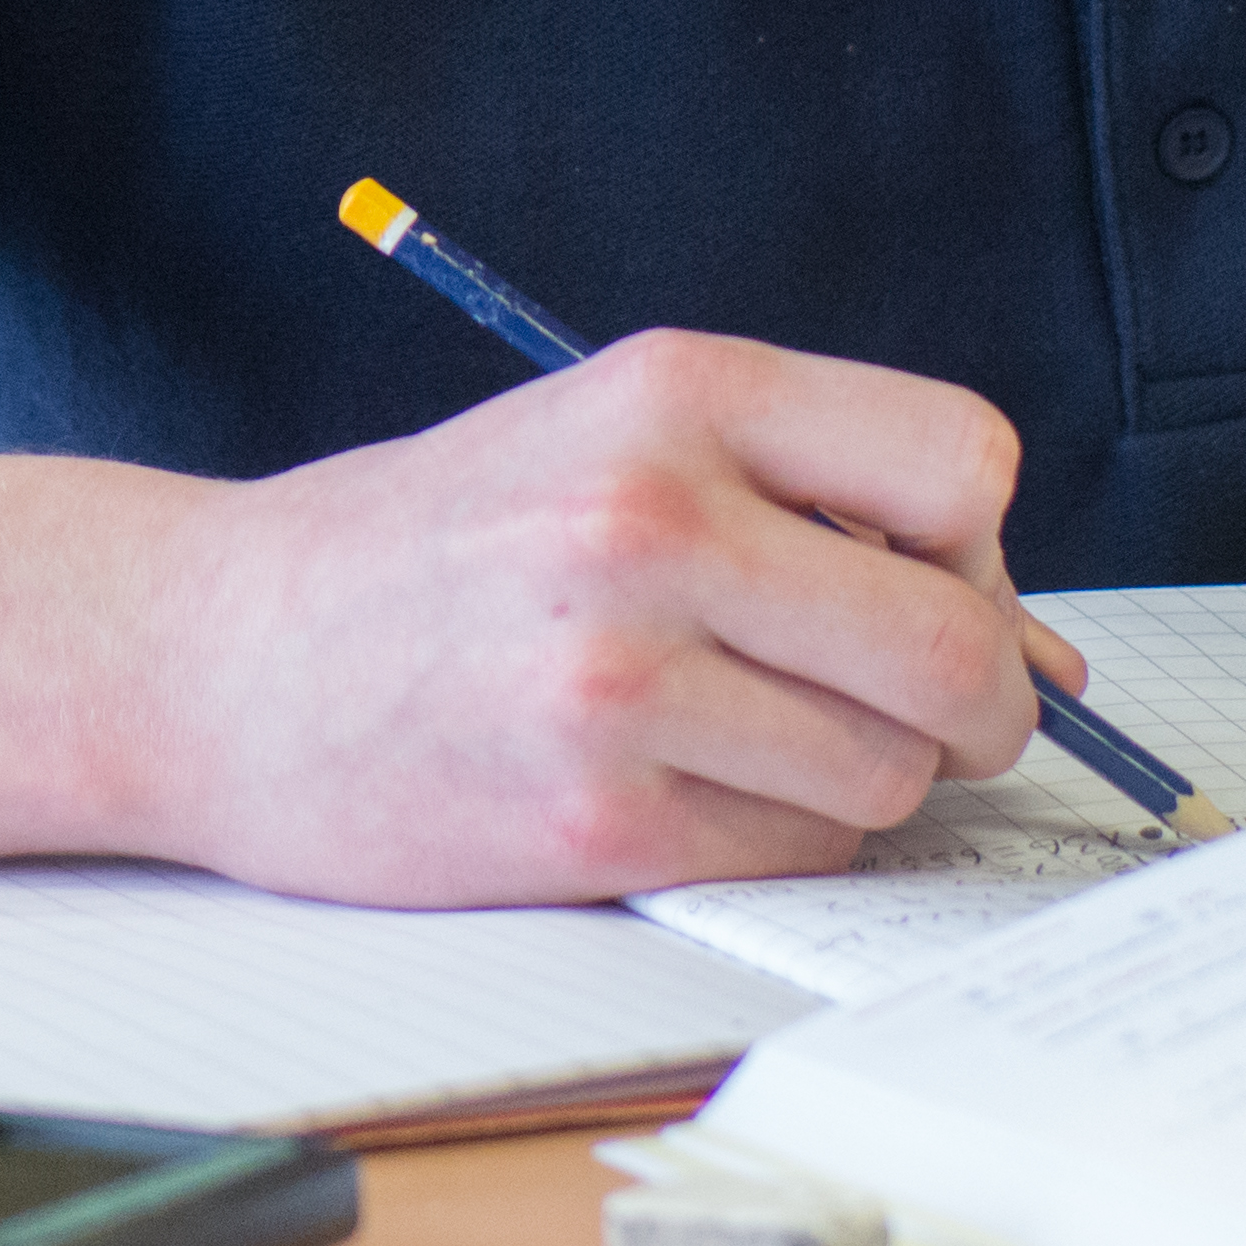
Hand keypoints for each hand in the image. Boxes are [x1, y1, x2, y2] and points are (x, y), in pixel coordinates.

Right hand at [125, 329, 1052, 904]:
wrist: (208, 659)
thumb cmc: (429, 551)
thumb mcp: (610, 442)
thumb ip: (808, 503)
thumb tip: (1036, 646)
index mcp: (677, 394)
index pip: (963, 462)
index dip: (980, 545)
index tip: (937, 583)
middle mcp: (652, 521)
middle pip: (953, 643)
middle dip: (977, 701)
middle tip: (928, 713)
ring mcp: (619, 678)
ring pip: (889, 770)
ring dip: (859, 778)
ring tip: (748, 737)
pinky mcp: (593, 819)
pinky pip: (795, 851)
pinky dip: (774, 837)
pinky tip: (680, 788)